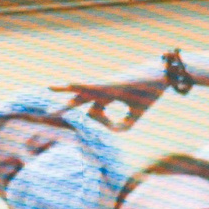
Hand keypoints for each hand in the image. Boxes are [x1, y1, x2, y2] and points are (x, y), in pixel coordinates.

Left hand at [50, 58, 169, 131]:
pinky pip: (93, 84)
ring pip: (80, 89)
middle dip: (64, 107)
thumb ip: (123, 125)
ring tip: (47, 88)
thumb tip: (111, 132)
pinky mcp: (112, 82)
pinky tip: (68, 83)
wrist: (162, 76)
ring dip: (64, 90)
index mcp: (107, 97)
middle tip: (46, 113)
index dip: (98, 125)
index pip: (92, 113)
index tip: (112, 128)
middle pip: (78, 99)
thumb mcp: (135, 115)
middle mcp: (102, 90)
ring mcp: (106, 85)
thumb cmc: (149, 92)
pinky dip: (80, 84)